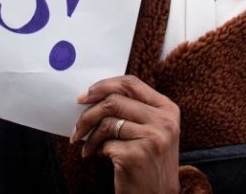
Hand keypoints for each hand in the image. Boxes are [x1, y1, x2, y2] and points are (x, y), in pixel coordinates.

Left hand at [71, 75, 180, 193]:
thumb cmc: (150, 162)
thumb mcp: (153, 131)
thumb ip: (134, 110)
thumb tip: (95, 94)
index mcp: (167, 109)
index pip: (131, 84)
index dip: (104, 85)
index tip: (85, 96)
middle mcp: (163, 122)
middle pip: (114, 101)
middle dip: (88, 113)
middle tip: (77, 126)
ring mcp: (151, 138)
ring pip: (106, 123)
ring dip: (89, 136)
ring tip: (87, 146)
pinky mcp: (136, 156)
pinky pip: (105, 144)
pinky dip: (96, 150)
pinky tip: (98, 156)